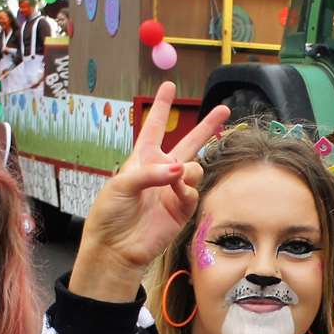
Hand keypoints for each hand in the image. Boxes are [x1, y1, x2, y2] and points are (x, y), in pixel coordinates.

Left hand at [70, 82, 229, 301]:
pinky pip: (193, 191)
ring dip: (187, 169)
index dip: (161, 107)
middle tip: (223, 110)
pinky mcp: (182, 209)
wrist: (116, 247)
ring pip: (194, 168)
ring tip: (175, 177)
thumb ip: (150, 172)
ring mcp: (173, 190)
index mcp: (142, 159)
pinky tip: (176, 192)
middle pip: (188, 143)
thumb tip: (179, 170)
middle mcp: (161, 171)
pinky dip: (185, 189)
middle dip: (206, 126)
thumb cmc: (110, 213)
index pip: (154, 127)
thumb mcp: (121, 184)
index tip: (169, 86)